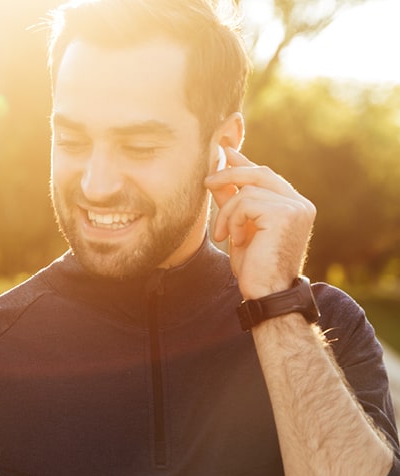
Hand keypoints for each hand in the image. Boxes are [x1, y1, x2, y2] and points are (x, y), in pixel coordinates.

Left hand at [205, 148, 315, 297]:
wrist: (266, 294)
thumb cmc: (254, 268)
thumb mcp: (239, 229)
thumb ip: (233, 203)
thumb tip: (217, 176)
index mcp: (293, 206)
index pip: (266, 175)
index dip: (243, 163)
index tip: (224, 152)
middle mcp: (299, 203)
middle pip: (259, 173)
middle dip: (229, 174)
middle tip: (205, 181)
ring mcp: (295, 207)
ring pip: (247, 189)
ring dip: (227, 212)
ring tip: (224, 235)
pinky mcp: (286, 213)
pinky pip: (245, 202)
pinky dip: (232, 219)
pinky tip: (235, 239)